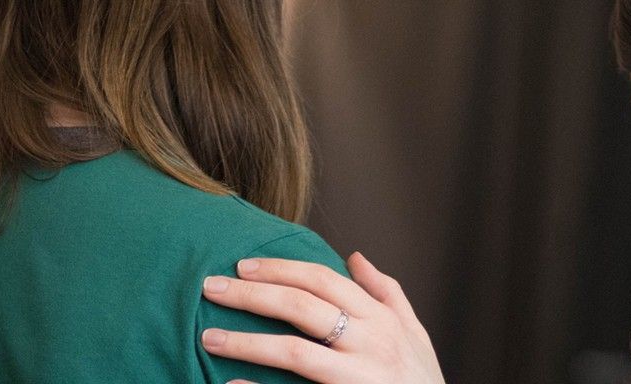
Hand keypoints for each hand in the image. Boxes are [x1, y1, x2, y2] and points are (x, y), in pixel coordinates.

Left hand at [200, 253, 444, 383]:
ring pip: (295, 352)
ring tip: (208, 338)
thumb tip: (356, 256)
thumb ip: (386, 294)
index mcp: (381, 320)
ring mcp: (359, 377)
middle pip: (302, 307)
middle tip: (211, 288)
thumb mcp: (414, 334)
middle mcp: (371, 344)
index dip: (280, 269)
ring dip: (246, 342)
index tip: (242, 265)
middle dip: (251, 295)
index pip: (323, 280)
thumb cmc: (422, 382)